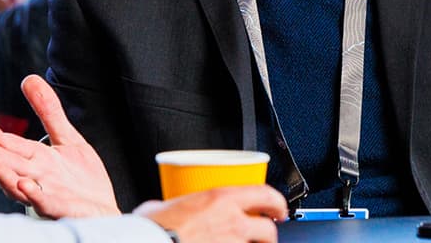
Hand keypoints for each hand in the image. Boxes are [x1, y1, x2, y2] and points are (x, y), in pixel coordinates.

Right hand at [0, 75, 119, 217]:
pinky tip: (24, 184)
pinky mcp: (59, 207)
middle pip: (4, 160)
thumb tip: (29, 78)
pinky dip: (33, 193)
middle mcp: (33, 175)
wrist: (102, 209)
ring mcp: (43, 191)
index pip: (6, 142)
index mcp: (33, 158)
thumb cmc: (81, 178)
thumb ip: (48, 111)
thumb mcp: (66, 137)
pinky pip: (43, 201)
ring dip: (0, 171)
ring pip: (15, 183)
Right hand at [135, 185, 286, 242]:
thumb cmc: (152, 229)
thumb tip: (164, 208)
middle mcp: (232, 223)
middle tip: (263, 235)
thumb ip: (174, 205)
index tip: (278, 208)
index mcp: (220, 199)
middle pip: (268, 230)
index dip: (277, 203)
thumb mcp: (162, 206)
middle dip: (268, 235)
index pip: (265, 194)